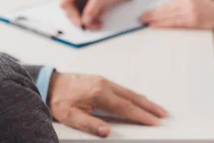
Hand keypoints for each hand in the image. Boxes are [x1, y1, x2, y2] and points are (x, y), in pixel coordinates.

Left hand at [48, 72, 167, 137]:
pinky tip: (139, 99)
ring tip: (157, 108)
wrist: (50, 84)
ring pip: (128, 92)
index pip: (125, 107)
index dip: (141, 115)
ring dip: (144, 100)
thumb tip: (107, 132)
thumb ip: (89, 124)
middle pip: (132, 97)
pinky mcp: (101, 80)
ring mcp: (103, 81)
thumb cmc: (59, 100)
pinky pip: (122, 88)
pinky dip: (134, 95)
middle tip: (163, 114)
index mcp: (98, 93)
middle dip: (149, 107)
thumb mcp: (70, 116)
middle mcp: (104, 84)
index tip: (154, 121)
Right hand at [60, 0, 132, 29]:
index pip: (64, 4)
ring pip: (76, 23)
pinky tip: (99, 23)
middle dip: (83, 22)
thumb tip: (84, 21)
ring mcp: (74, 9)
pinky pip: (82, 25)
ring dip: (89, 25)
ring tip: (100, 23)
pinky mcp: (79, 16)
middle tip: (95, 25)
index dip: (72, 14)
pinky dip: (91, 26)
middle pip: (70, 16)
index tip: (82, 22)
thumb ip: (92, 8)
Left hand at [139, 0, 213, 32]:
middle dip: (151, 14)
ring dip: (154, 19)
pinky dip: (163, 24)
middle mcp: (188, 0)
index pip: (168, 3)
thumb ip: (185, 8)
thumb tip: (169, 15)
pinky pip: (175, 23)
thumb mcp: (199, 5)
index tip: (146, 13)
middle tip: (140, 18)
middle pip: (165, 8)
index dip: (156, 9)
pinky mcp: (194, 20)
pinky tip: (155, 26)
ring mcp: (191, 10)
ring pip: (168, 15)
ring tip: (144, 22)